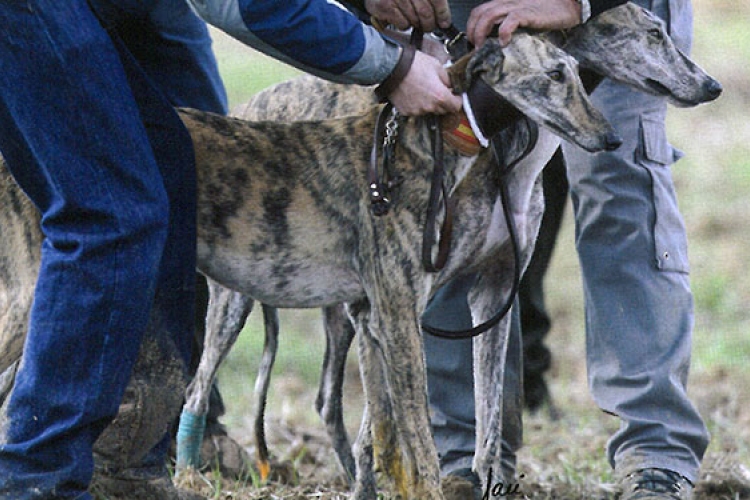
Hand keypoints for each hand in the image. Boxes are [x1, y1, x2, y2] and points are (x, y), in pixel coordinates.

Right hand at [365, 0, 451, 31]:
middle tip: (428, 26)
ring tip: (411, 18)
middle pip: (426, 13)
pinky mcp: (386, 6)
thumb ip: (430, 2)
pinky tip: (400, 18)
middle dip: (429, 24)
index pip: (437, 0)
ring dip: (415, 23)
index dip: (442, 13)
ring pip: (414, 20)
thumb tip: (442, 19)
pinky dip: (404, 25)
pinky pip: (403, 24)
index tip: (445, 23)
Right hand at [387, 51, 461, 115]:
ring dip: (429, 103)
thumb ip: (447, 79)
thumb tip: (451, 86)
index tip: (455, 95)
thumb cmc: (414, 64)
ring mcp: (417, 111)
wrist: (392, 67)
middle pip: (442, 110)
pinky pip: (415, 110)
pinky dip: (416, 104)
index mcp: (440, 96)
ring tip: (422, 90)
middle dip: (443, 101)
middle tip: (437, 90)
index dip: (457, 100)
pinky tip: (412, 93)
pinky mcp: (406, 112)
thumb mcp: (437, 66)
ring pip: (428, 110)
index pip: (456, 107)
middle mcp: (429, 107)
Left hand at [467, 0, 581, 46]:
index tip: (473, 42)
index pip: (480, 10)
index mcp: (505, 1)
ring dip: (480, 34)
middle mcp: (508, 1)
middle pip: (479, 13)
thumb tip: (497, 42)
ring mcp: (517, 5)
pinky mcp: (528, 13)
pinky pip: (509, 21)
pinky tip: (503, 44)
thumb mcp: (523, 16)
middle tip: (474, 48)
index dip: (471, 26)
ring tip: (482, 48)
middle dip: (471, 31)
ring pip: (488, 16)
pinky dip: (503, 33)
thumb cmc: (548, 12)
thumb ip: (509, 23)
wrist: (570, 5)